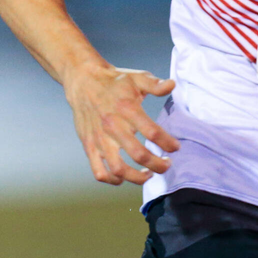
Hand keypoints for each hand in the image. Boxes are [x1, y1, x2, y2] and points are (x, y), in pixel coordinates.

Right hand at [63, 64, 178, 184]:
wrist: (82, 80)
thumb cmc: (112, 82)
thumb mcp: (136, 77)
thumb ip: (155, 84)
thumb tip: (172, 85)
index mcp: (126, 108)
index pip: (153, 133)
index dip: (168, 144)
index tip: (175, 147)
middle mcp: (112, 125)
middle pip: (139, 155)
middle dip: (159, 165)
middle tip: (166, 164)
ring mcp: (99, 138)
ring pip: (119, 169)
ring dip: (138, 177)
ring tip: (148, 174)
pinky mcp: (89, 145)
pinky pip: (99, 171)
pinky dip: (113, 180)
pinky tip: (124, 177)